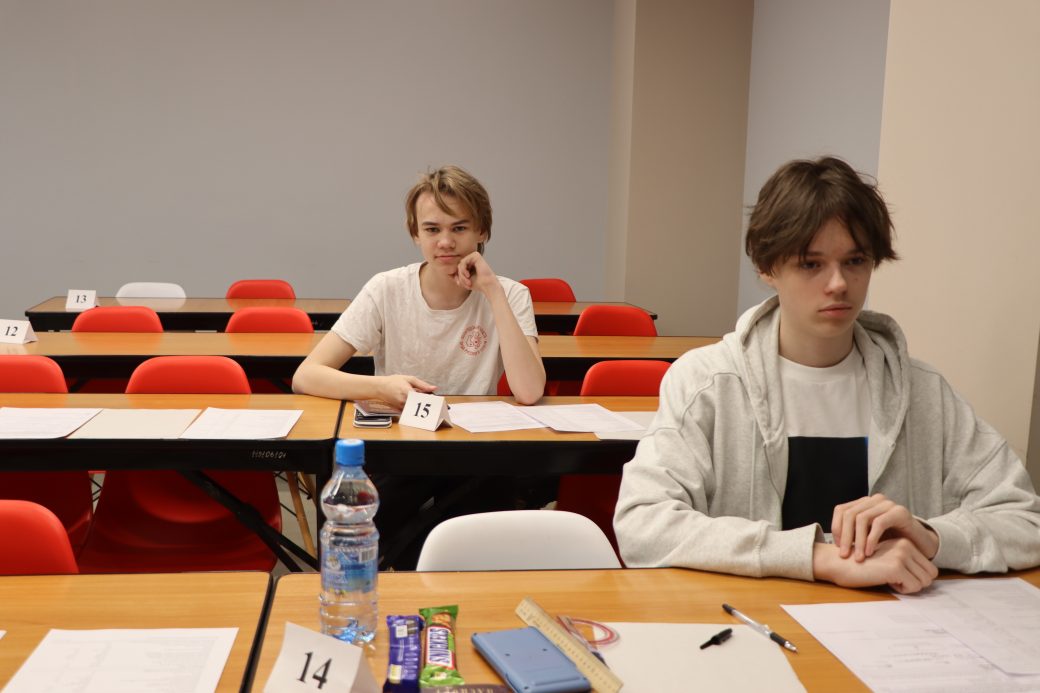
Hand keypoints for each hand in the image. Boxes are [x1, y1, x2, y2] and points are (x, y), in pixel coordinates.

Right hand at [378, 374, 436, 408]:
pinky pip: (410, 409)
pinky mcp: (400, 410)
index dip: (430, 398)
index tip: (433, 397)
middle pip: (421, 404)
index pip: (424, 398)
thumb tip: (434, 388)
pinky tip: (411, 399)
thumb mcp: (409, 379)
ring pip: (416, 408)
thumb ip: (422, 384)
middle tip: (427, 397)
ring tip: (416, 397)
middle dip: (425, 401)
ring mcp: (402, 407)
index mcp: (408, 392)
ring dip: (418, 403)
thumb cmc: (393, 381)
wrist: (380, 387)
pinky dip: (413, 405)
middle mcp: (405, 401)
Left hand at [454, 251, 498, 294]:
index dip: (456, 276)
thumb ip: (457, 275)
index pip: (458, 268)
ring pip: (460, 264)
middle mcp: (472, 259)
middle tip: (465, 284)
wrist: (487, 285)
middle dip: (460, 276)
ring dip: (461, 274)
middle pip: (458, 266)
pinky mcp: (476, 255)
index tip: (459, 283)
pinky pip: (463, 261)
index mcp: (470, 264)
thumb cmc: (478, 284)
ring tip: (467, 281)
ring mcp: (474, 256)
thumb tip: (448, 273)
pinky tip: (468, 275)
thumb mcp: (464, 280)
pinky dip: (463, 270)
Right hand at [813, 538, 938, 593]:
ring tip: (887, 579)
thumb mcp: (885, 558)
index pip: (929, 568)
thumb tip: (927, 579)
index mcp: (904, 541)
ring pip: (924, 581)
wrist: (838, 562)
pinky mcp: (896, 566)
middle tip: (893, 580)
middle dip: (915, 582)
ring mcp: (901, 555)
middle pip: (931, 574)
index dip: (914, 577)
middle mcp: (905, 545)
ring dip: (908, 586)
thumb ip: (904, 562)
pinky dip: (901, 589)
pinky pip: (914, 587)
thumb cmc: (859, 564)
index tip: (895, 575)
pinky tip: (883, 580)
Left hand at [832, 493, 938, 560]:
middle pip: (850, 514)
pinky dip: (871, 538)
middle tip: (844, 555)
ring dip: (857, 540)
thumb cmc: (891, 542)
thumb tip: (831, 541)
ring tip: (858, 557)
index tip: (837, 547)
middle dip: (845, 536)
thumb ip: (853, 534)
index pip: (841, 510)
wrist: (920, 545)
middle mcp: (874, 500)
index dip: (836, 528)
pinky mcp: (900, 512)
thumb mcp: (868, 537)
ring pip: (862, 518)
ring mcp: (887, 504)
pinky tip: (869, 552)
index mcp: (864, 503)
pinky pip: (879, 523)